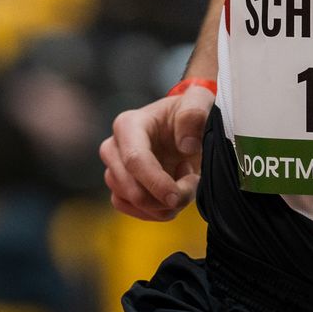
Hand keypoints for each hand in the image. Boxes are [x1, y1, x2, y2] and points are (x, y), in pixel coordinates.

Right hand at [98, 85, 214, 221]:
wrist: (184, 127)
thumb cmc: (188, 112)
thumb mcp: (198, 101)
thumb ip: (195, 113)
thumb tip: (186, 144)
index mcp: (129, 124)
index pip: (135, 160)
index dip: (156, 183)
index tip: (177, 196)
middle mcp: (113, 148)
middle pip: (130, 188)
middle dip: (164, 198)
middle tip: (193, 183)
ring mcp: (114, 170)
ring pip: (132, 202)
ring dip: (164, 204)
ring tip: (185, 182)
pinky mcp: (120, 188)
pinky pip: (133, 210)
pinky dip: (157, 210)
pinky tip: (172, 193)